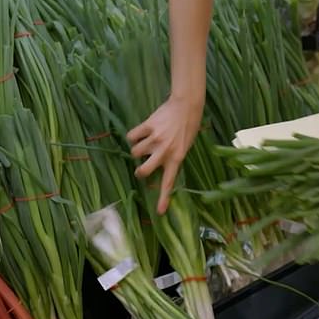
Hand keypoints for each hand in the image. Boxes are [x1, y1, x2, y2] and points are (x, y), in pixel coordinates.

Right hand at [127, 96, 202, 214]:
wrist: (186, 106)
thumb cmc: (187, 127)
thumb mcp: (184, 147)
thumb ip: (172, 158)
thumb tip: (157, 167)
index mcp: (176, 158)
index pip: (169, 182)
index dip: (164, 198)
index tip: (160, 212)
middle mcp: (164, 151)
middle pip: (143, 170)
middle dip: (139, 171)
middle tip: (141, 168)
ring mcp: (155, 139)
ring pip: (135, 152)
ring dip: (137, 149)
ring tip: (146, 142)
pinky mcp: (148, 126)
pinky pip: (131, 136)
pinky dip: (133, 135)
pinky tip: (140, 132)